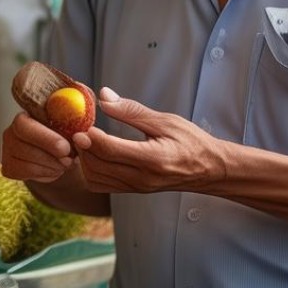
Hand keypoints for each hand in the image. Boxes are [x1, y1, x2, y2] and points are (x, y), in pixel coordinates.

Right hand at [1, 111, 74, 182]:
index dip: (44, 137)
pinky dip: (45, 174)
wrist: (60, 153)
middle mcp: (10, 132)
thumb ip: (77, 112)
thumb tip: (83, 109)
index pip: (24, 125)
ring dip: (51, 166)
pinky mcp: (9, 168)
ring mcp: (7, 151)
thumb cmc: (66, 134)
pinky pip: (27, 174)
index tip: (65, 147)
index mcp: (25, 115)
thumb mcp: (73, 121)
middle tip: (69, 160)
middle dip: (49, 156)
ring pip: (27, 163)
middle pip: (22, 146)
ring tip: (65, 163)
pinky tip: (54, 169)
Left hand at [73, 87, 229, 193]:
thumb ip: (131, 111)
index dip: (91, 137)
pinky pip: (101, 184)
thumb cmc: (191, 141)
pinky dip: (91, 170)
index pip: (111, 150)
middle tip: (78, 128)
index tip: (80, 125)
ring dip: (84, 159)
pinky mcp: (132, 191)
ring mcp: (136, 188)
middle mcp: (142, 178)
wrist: (209, 169)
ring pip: (95, 178)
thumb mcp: (165, 121)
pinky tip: (93, 153)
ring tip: (85, 139)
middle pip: (98, 165)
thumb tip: (103, 96)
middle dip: (83, 147)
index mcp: (152, 159)